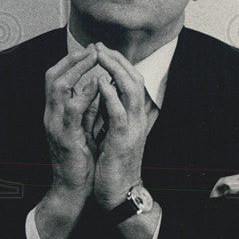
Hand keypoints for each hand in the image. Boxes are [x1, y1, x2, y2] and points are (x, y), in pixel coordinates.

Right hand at [43, 45, 107, 193]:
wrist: (72, 188)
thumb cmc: (80, 160)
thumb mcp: (83, 127)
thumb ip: (87, 107)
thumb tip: (97, 84)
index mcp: (54, 113)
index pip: (54, 78)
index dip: (70, 62)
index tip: (90, 50)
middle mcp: (50, 115)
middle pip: (51, 76)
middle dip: (72, 59)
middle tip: (92, 48)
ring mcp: (55, 125)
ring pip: (58, 88)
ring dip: (77, 70)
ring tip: (95, 59)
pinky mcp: (65, 137)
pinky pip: (73, 110)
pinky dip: (85, 94)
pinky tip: (97, 85)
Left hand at [92, 44, 147, 208]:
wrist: (119, 193)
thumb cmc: (114, 163)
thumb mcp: (114, 132)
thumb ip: (112, 113)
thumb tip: (105, 92)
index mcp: (135, 116)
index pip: (132, 81)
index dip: (119, 63)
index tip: (102, 50)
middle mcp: (138, 119)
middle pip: (134, 79)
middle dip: (117, 60)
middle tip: (100, 46)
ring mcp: (133, 129)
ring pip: (131, 91)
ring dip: (115, 70)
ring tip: (101, 55)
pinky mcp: (123, 140)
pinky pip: (119, 113)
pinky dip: (110, 96)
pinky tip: (100, 83)